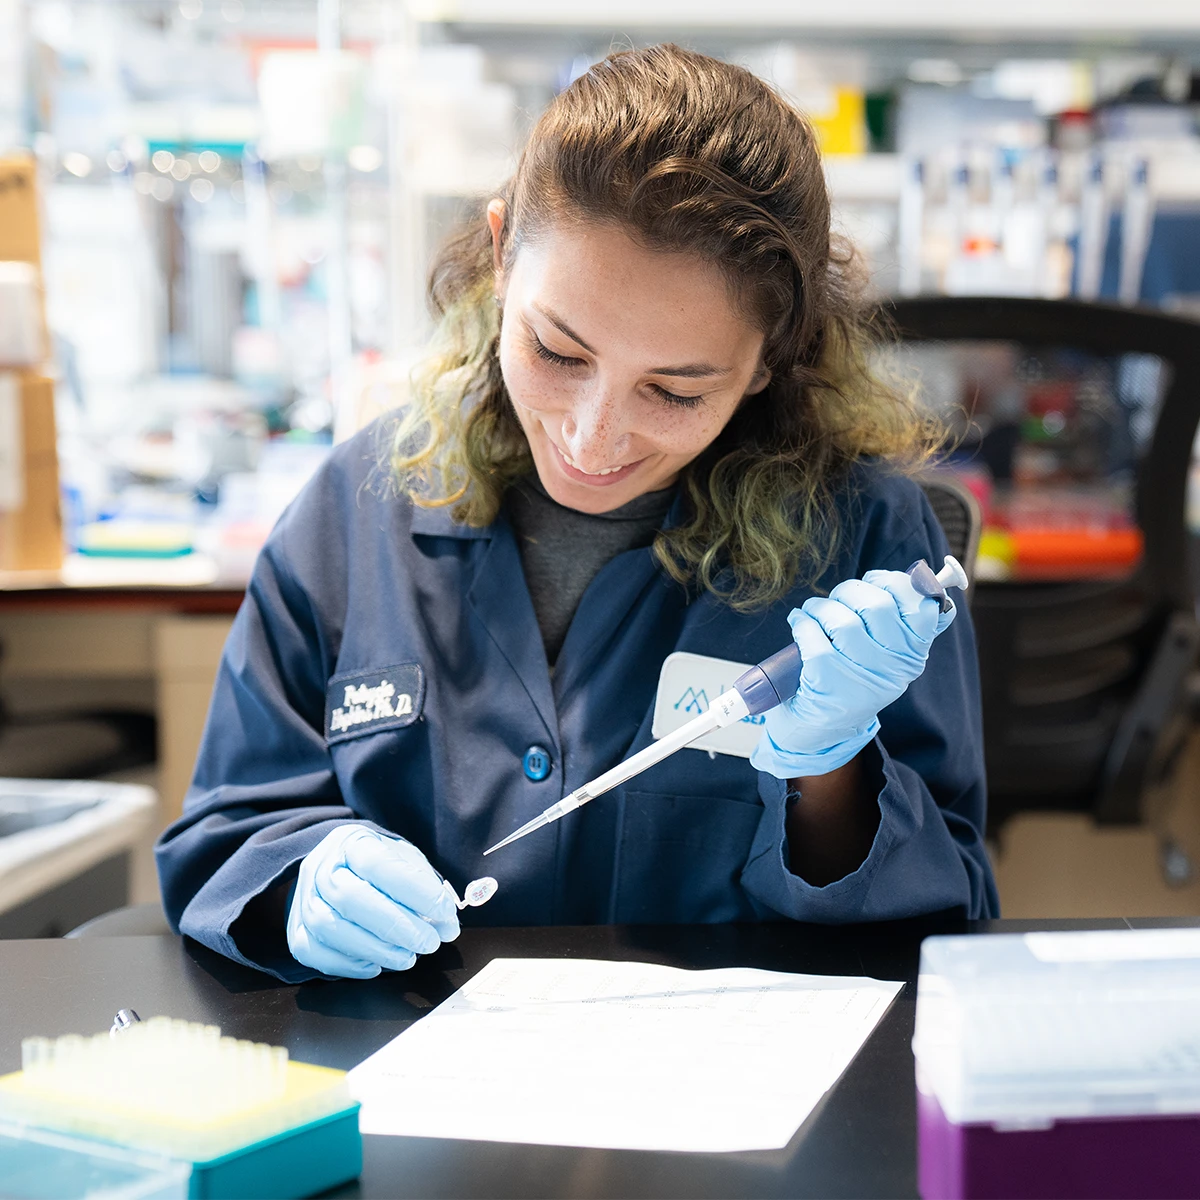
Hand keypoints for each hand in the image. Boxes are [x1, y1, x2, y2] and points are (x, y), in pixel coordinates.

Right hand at [287, 825, 459, 978]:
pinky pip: (313, 952)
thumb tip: (448, 927)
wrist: (338, 866)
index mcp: (352, 842)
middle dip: (396, 926)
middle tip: (429, 943)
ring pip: (329, 928)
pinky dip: (347, 964)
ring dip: (375, 949)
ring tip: (408, 958)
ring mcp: (304, 899)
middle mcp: (321, 867)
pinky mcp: (295, 929)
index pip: (379, 864)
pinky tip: (376, 966)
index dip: (416, 891)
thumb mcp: (405, 861)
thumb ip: (427, 890)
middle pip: (351, 898)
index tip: (445, 912)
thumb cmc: (379, 866)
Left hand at [750, 569, 955, 779]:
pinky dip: (802, 623)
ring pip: (843, 620)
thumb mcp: (889, 657)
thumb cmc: (854, 679)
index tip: (876, 582)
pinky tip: (799, 624)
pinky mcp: (827, 684)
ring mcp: (861, 678)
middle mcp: (893, 668)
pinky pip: (814, 637)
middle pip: (877, 605)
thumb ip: (905, 622)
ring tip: (813, 612)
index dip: (895, 583)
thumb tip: (923, 578)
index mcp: (913, 655)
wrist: (822, 730)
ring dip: (821, 607)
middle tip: (837, 599)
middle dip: (850, 591)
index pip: (922, 606)